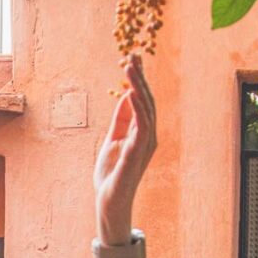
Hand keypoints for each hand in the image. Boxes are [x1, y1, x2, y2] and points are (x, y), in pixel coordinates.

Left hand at [93, 53, 156, 243]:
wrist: (109, 202)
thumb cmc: (111, 175)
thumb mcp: (113, 140)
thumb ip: (120, 119)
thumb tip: (126, 95)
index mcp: (142, 133)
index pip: (142, 101)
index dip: (138, 80)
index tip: (132, 58)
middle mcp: (148, 137)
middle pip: (146, 101)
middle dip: (140, 77)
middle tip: (132, 55)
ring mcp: (145, 145)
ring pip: (146, 109)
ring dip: (139, 86)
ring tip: (131, 67)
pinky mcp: (137, 153)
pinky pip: (142, 126)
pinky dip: (138, 107)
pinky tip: (132, 91)